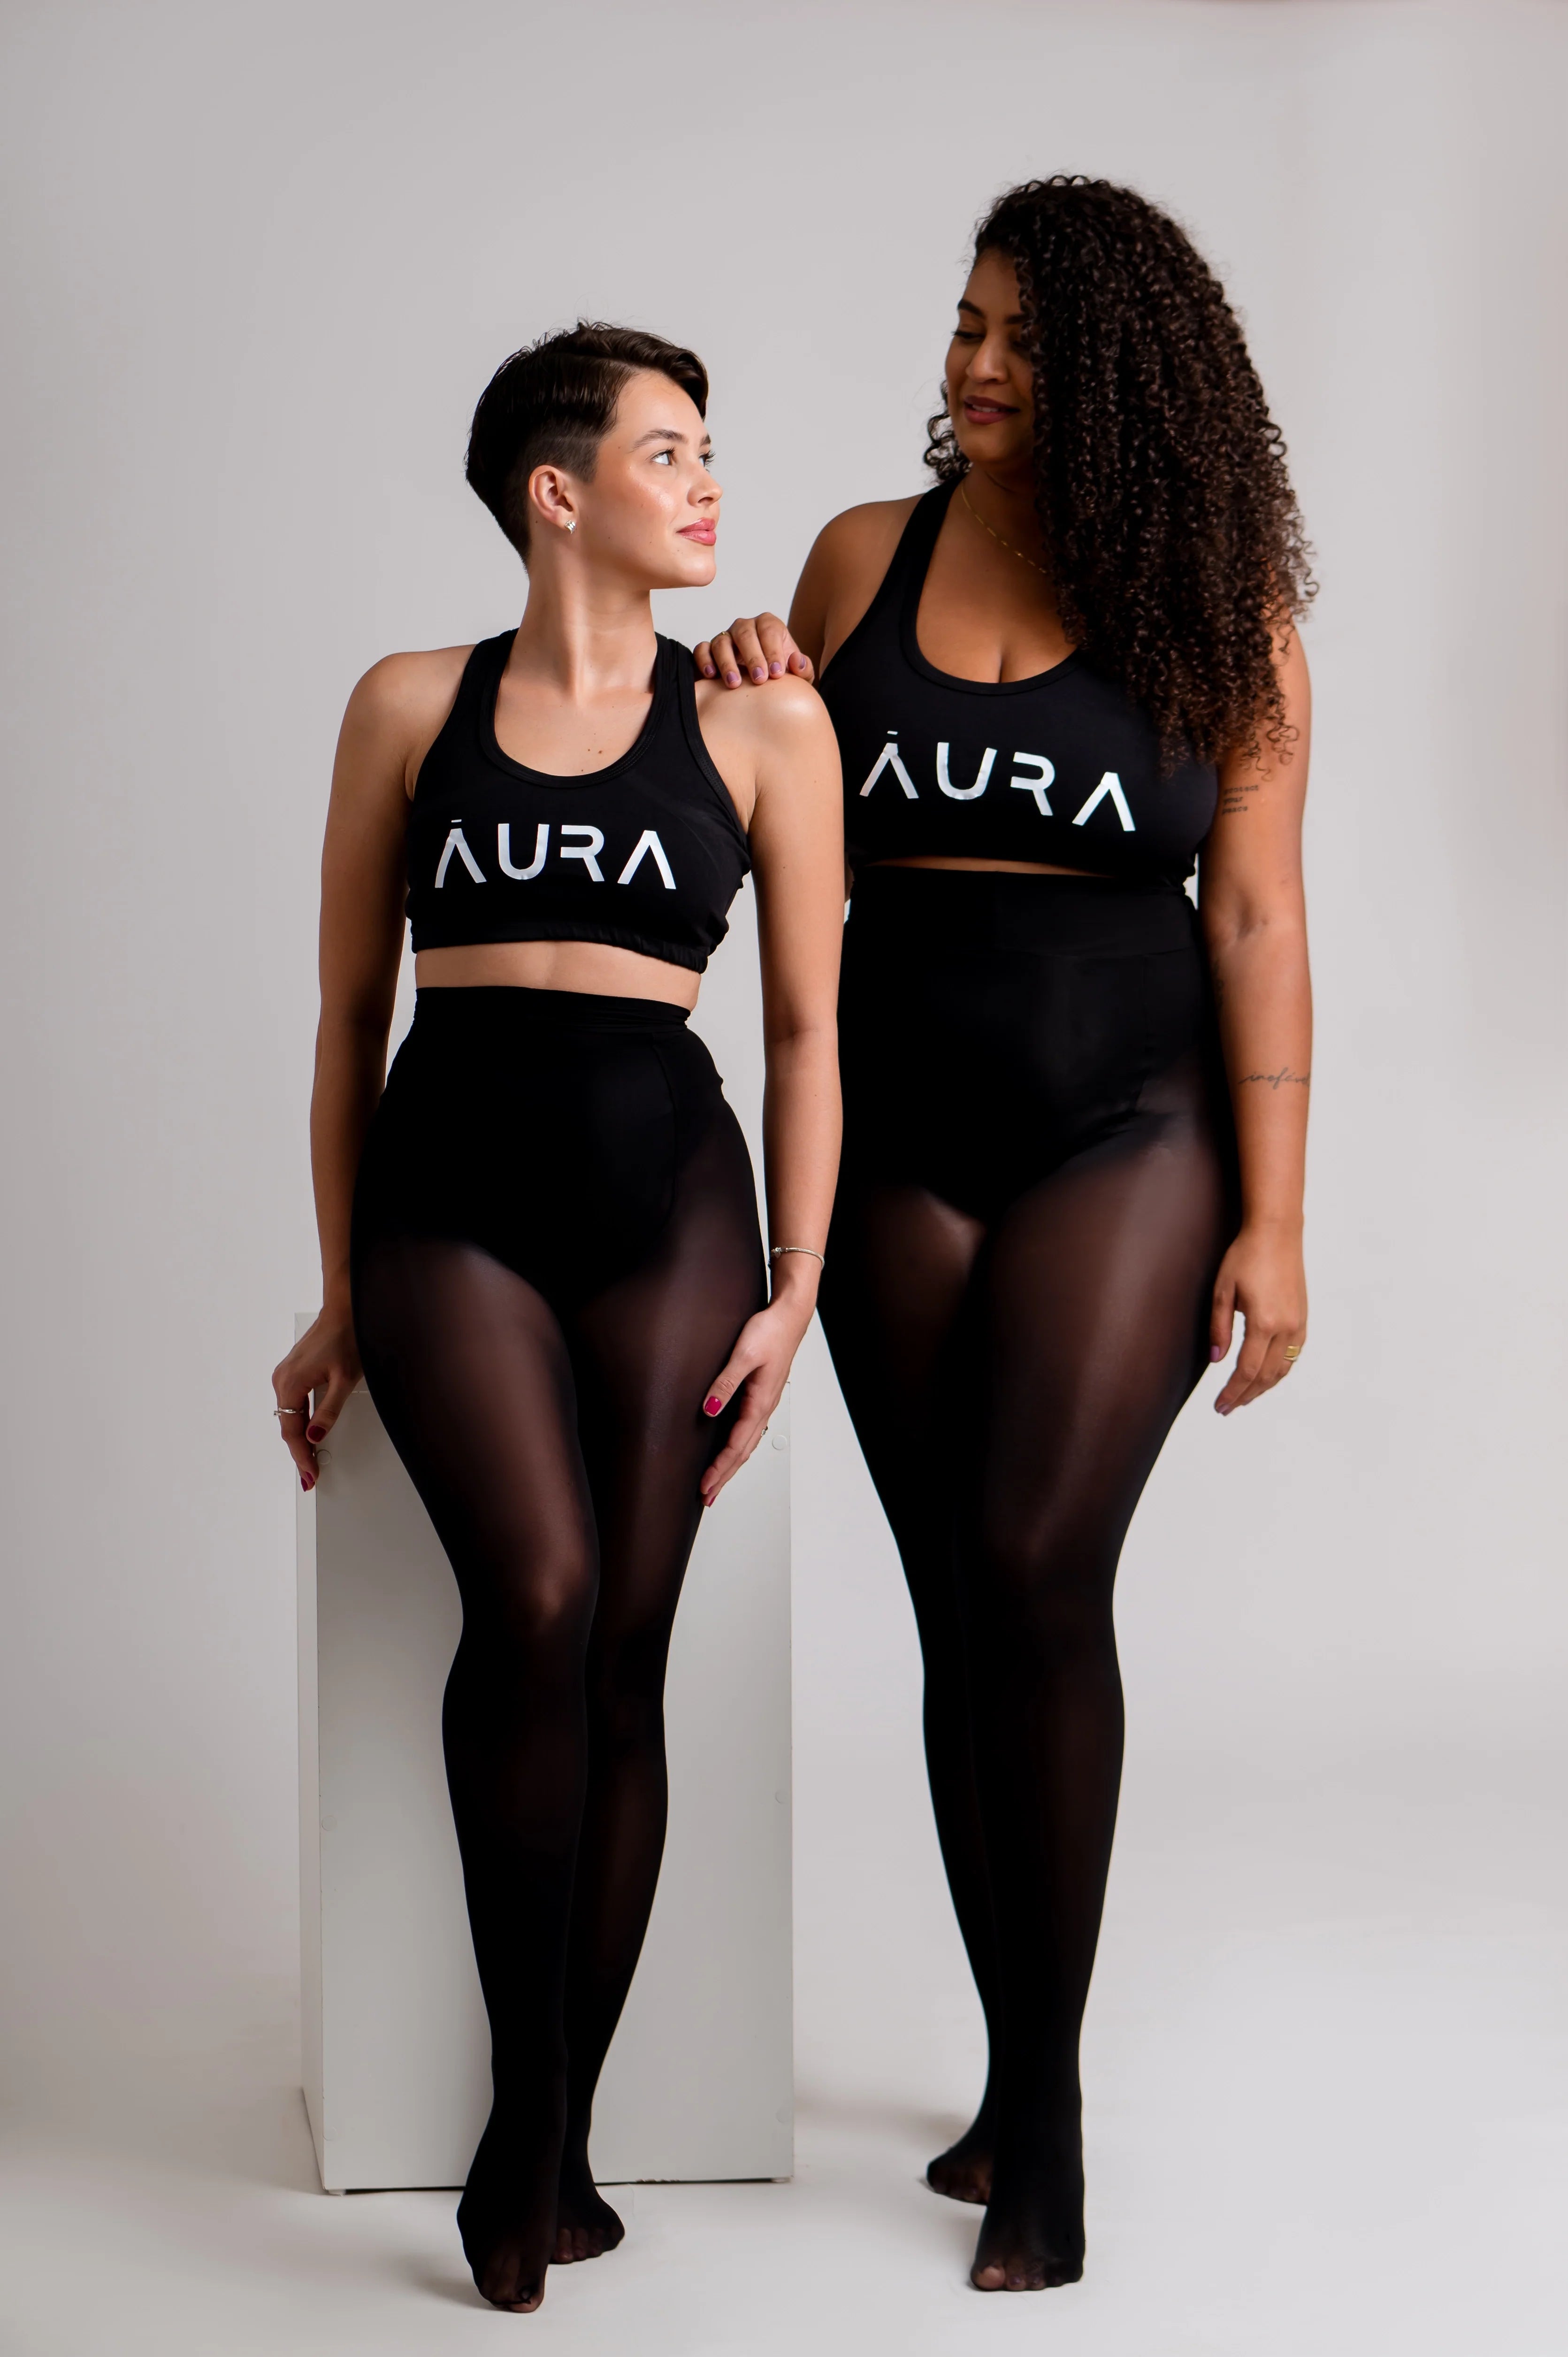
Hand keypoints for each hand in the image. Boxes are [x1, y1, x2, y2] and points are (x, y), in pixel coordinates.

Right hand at [271, 1303, 361, 1488]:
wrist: (345, 1310)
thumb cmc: (348, 1338)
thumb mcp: (345, 1380)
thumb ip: (329, 1411)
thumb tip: (315, 1436)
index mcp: (290, 1383)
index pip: (293, 1431)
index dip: (301, 1457)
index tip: (309, 1475)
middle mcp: (282, 1379)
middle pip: (288, 1426)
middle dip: (299, 1452)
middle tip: (310, 1476)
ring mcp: (285, 1374)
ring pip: (289, 1415)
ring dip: (298, 1438)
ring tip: (309, 1460)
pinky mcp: (293, 1370)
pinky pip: (292, 1403)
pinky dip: (299, 1421)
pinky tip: (307, 1432)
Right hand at [694, 614, 813, 688]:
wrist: (760, 687)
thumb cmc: (778, 676)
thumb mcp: (796, 675)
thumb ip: (803, 669)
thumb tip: (798, 662)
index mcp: (768, 626)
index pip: (770, 630)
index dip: (774, 651)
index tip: (777, 674)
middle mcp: (746, 627)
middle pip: (745, 633)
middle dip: (753, 657)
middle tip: (760, 680)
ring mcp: (726, 637)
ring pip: (722, 642)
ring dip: (727, 662)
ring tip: (735, 684)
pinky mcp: (708, 650)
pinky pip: (702, 649)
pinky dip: (704, 660)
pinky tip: (711, 676)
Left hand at [697, 1296, 811, 1504]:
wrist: (790, 1316)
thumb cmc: (770, 1332)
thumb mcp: (744, 1355)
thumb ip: (725, 1382)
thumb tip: (710, 1408)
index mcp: (760, 1403)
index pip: (736, 1446)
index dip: (720, 1468)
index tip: (705, 1486)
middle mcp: (764, 1407)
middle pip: (743, 1452)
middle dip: (725, 1476)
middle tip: (708, 1496)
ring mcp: (764, 1403)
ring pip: (747, 1443)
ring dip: (731, 1464)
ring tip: (717, 1481)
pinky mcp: (762, 1394)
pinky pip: (749, 1430)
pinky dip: (738, 1447)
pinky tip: (731, 1449)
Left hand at [1209, 1225, 1306, 1413]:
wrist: (1277, 1233)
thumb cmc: (1246, 1256)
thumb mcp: (1222, 1290)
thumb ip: (1219, 1328)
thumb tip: (1216, 1360)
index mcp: (1264, 1323)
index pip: (1246, 1371)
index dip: (1232, 1392)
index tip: (1220, 1406)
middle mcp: (1286, 1328)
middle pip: (1266, 1376)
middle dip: (1246, 1396)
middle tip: (1227, 1409)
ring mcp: (1298, 1323)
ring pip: (1283, 1369)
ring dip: (1263, 1387)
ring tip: (1244, 1397)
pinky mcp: (1303, 1317)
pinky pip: (1293, 1354)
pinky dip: (1278, 1371)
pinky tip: (1265, 1375)